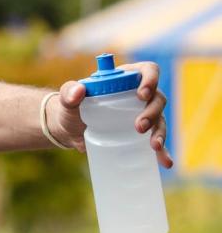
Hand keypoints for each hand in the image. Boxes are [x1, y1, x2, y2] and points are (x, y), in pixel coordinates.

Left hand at [51, 61, 172, 168]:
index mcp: (125, 79)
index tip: (142, 94)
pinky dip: (162, 152)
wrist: (68, 129)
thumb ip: (68, 92)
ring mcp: (142, 115)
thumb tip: (79, 91)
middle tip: (139, 127)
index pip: (148, 70)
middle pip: (157, 98)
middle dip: (152, 112)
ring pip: (160, 120)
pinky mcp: (140, 135)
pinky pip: (155, 141)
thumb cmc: (70, 107)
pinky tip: (165, 162)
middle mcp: (138, 95)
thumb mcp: (67, 99)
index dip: (150, 79)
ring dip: (160, 132)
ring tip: (153, 146)